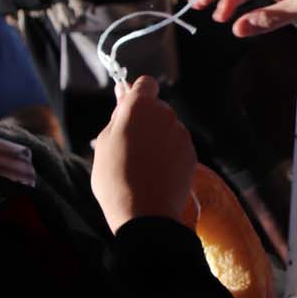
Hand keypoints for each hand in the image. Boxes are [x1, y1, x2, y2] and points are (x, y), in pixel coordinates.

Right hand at [91, 76, 197, 232]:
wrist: (145, 213)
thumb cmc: (115, 178)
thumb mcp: (104, 143)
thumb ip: (118, 115)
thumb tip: (124, 93)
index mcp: (140, 107)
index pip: (145, 84)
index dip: (137, 94)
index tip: (128, 109)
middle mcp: (165, 115)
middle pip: (157, 108)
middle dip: (146, 119)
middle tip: (128, 144)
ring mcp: (181, 134)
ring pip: (168, 128)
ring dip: (158, 138)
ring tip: (141, 165)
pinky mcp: (192, 153)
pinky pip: (178, 146)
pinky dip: (169, 154)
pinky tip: (156, 173)